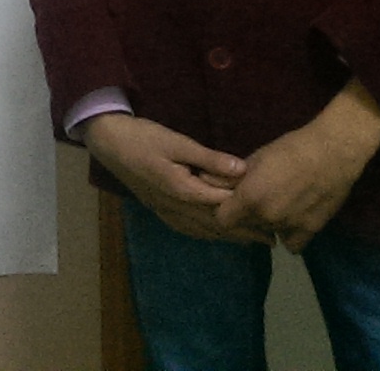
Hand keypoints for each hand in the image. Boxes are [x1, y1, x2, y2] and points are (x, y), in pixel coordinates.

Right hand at [79, 112, 264, 242]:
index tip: (272, 219)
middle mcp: (176, 207)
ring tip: (249, 241)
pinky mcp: (158, 208)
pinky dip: (205, 234)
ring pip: (202, 230)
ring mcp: (165, 211)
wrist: (107, 142)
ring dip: (227, 237)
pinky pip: (186, 229)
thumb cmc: (142, 137)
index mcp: (183, 191)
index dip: (248, 213)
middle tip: (270, 240)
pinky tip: (212, 234)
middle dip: (244, 233)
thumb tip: (242, 170)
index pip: (224, 206)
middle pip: (216, 225)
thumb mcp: (177, 142)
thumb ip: (210, 158)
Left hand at [220, 81, 379, 250]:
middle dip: (246, 216)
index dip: (224, 211)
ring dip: (268, 224)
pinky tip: (292, 220)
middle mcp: (268, 217)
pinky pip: (292, 244)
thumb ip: (231, 178)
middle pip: (246, 227)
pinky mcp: (311, 231)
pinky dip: (289, 235)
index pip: (223, 220)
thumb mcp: (255, 158)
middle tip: (256, 199)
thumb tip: (206, 181)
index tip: (231, 202)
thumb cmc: (290, 149)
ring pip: (268, 234)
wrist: (333, 152)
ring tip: (278, 204)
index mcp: (250, 198)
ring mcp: (290, 227)